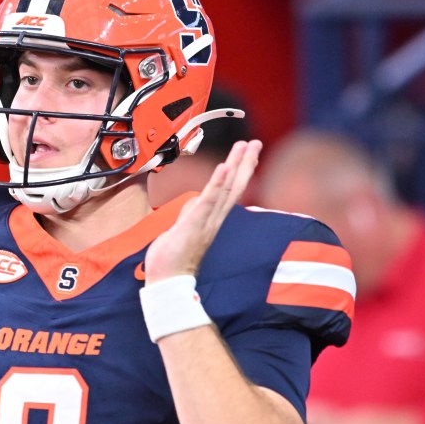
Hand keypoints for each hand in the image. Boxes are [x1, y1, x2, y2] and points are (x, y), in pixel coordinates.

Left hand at [144, 140, 261, 283]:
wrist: (168, 281)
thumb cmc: (174, 258)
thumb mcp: (183, 227)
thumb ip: (192, 213)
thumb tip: (196, 200)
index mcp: (211, 218)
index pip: (231, 190)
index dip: (240, 169)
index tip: (249, 151)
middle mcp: (214, 218)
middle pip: (235, 186)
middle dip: (245, 163)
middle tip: (256, 142)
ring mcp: (206, 221)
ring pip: (225, 189)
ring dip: (235, 166)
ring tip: (244, 147)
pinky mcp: (195, 224)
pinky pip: (208, 201)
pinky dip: (217, 184)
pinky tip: (223, 169)